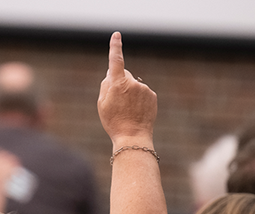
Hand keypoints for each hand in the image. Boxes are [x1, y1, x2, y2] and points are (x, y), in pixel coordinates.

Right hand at [97, 32, 156, 146]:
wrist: (133, 137)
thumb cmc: (114, 122)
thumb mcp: (102, 104)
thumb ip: (106, 85)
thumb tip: (112, 74)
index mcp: (118, 83)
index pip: (116, 60)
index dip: (115, 47)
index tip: (116, 36)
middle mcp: (133, 83)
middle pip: (124, 75)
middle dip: (120, 83)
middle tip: (117, 103)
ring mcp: (144, 89)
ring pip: (134, 85)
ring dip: (130, 94)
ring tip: (127, 111)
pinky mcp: (152, 95)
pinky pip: (143, 93)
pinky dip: (139, 100)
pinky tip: (136, 112)